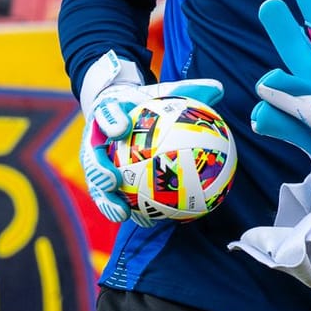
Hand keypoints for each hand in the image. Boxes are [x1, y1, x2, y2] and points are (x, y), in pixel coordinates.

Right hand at [79, 50, 224, 227]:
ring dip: (106, 201)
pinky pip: (114, 198)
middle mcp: (96, 140)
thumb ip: (189, 91)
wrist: (121, 114)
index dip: (110, 120)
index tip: (122, 128)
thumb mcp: (164, 93)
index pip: (105, 112)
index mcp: (107, 113)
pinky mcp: (103, 181)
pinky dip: (129, 211)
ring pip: (96, 184)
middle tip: (113, 179)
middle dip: (98, 169)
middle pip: (90, 156)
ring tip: (123, 214)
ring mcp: (96, 164)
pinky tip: (149, 222)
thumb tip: (219, 88)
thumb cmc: (146, 106)